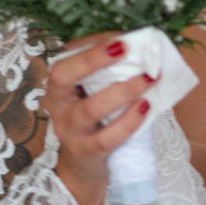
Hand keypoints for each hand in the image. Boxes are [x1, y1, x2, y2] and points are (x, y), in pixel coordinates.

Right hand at [47, 31, 154, 204]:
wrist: (82, 167)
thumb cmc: (94, 121)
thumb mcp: (94, 94)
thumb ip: (110, 74)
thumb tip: (143, 48)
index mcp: (58, 84)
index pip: (67, 56)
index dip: (92, 45)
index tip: (122, 37)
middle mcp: (57, 104)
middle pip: (62, 76)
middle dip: (93, 58)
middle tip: (125, 47)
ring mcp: (69, 129)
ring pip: (90, 108)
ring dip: (123, 91)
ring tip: (148, 79)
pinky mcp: (86, 152)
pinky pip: (107, 137)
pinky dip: (129, 121)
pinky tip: (145, 107)